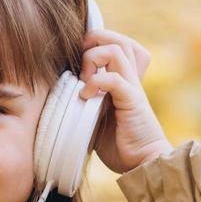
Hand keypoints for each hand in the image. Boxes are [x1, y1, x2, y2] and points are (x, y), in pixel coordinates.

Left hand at [76, 29, 173, 173]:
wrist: (142, 162)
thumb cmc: (118, 143)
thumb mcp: (94, 116)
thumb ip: (84, 100)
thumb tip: (58, 93)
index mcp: (122, 78)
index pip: (115, 43)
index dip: (95, 43)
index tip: (76, 60)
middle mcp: (129, 78)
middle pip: (118, 38)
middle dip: (94, 41)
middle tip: (80, 63)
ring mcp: (132, 87)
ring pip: (117, 49)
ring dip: (94, 59)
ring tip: (83, 80)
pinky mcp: (132, 100)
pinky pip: (114, 79)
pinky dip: (95, 83)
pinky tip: (85, 97)